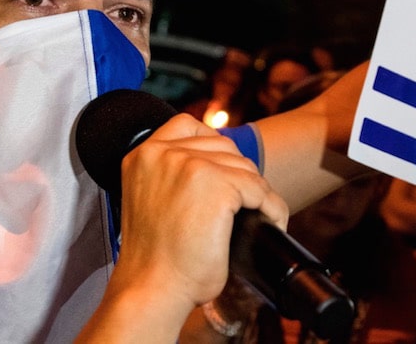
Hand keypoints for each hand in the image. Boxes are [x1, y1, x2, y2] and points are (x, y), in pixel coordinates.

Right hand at [102, 113, 287, 336]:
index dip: (213, 146)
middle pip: (222, 145)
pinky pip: (260, 190)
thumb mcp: (152, 201)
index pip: (188, 126)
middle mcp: (163, 153)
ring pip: (244, 167)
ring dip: (257, 192)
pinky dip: (272, 208)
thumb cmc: (155, 259)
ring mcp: (190, 165)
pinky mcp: (217, 185)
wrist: (151, 290)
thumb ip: (172, 177)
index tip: (224, 172)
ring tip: (261, 215)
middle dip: (238, 174)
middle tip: (245, 204)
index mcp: (143, 155)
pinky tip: (271, 223)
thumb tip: (218, 169)